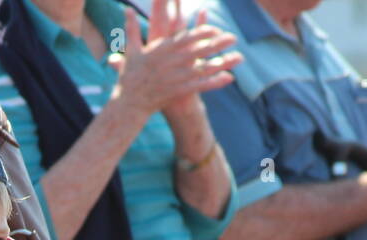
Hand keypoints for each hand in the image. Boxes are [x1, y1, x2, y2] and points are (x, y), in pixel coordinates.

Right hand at [109, 1, 240, 122]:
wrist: (130, 103)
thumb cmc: (129, 77)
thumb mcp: (130, 51)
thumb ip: (131, 29)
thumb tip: (126, 10)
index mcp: (162, 50)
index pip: (187, 37)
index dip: (203, 32)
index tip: (215, 29)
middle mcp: (172, 62)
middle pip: (201, 50)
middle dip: (219, 43)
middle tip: (234, 37)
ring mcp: (178, 77)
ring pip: (205, 67)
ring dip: (223, 62)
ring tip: (239, 57)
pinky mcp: (180, 91)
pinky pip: (202, 85)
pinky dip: (216, 81)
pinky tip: (229, 77)